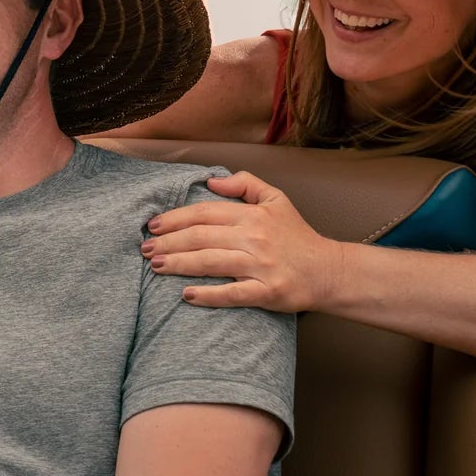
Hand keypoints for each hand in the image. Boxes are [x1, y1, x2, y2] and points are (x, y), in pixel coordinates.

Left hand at [141, 171, 347, 312]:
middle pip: (200, 237)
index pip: (204, 213)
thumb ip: (245, 184)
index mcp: (253, 215)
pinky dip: (207, 296)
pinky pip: (232, 294)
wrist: (330, 271)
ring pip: (210, 263)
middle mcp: (254, 238)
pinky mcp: (267, 292)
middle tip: (145, 249)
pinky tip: (186, 295)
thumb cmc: (298, 237)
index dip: (175, 218)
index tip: (153, 225)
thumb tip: (212, 180)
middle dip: (168, 243)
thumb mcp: (277, 200)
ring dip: (178, 265)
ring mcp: (261, 266)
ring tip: (156, 266)